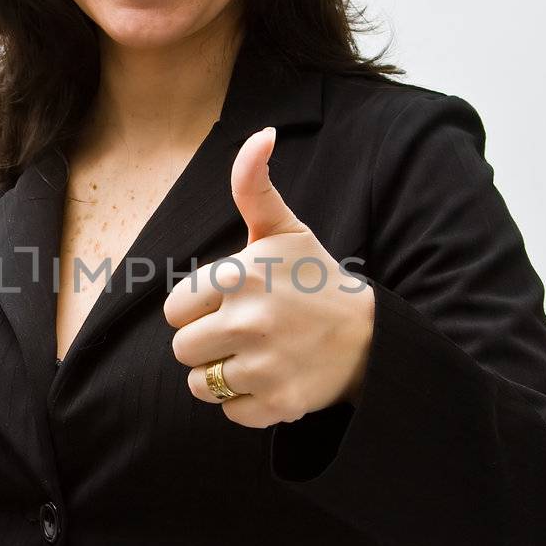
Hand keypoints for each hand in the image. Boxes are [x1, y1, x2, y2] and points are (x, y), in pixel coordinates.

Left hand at [162, 126, 374, 428]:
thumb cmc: (316, 279)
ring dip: (221, 374)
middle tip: (244, 332)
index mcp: (239, 276)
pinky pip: (230, 411)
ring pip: (200, 384)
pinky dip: (246, 402)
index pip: (175, 309)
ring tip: (255, 355)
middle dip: (206, 342)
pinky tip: (272, 378)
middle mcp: (248, 321)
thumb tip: (260, 134)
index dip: (198, 308)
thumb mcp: (284, 230)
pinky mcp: (277, 402)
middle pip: (182, 349)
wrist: (370, 336)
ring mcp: (263, 365)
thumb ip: (253, 186)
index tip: (229, 303)